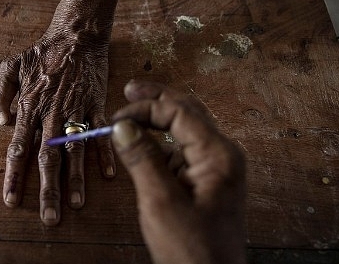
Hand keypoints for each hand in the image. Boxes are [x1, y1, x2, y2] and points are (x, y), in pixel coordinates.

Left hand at [0, 27, 114, 225]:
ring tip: (76, 204)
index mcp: (29, 106)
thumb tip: (2, 120)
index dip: (14, 176)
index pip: (18, 148)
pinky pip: (100, 132)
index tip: (11, 200)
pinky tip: (108, 175)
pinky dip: (104, 153)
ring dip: (76, 179)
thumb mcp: (11, 65)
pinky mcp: (97, 104)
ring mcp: (75, 110)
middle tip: (49, 217)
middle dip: (47, 190)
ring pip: (74, 150)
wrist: (76, 33)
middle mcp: (51, 113)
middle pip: (47, 158)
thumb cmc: (43, 51)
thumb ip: (2, 93)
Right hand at [111, 80, 246, 263]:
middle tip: (130, 90)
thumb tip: (122, 126)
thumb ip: (142, 158)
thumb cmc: (191, 249)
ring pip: (184, 130)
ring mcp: (213, 168)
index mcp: (219, 155)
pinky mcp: (203, 181)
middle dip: (157, 100)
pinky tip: (141, 143)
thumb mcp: (161, 201)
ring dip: (157, 120)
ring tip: (130, 113)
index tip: (117, 117)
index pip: (180, 113)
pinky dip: (159, 143)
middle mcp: (221, 155)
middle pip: (187, 113)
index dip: (147, 108)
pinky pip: (181, 151)